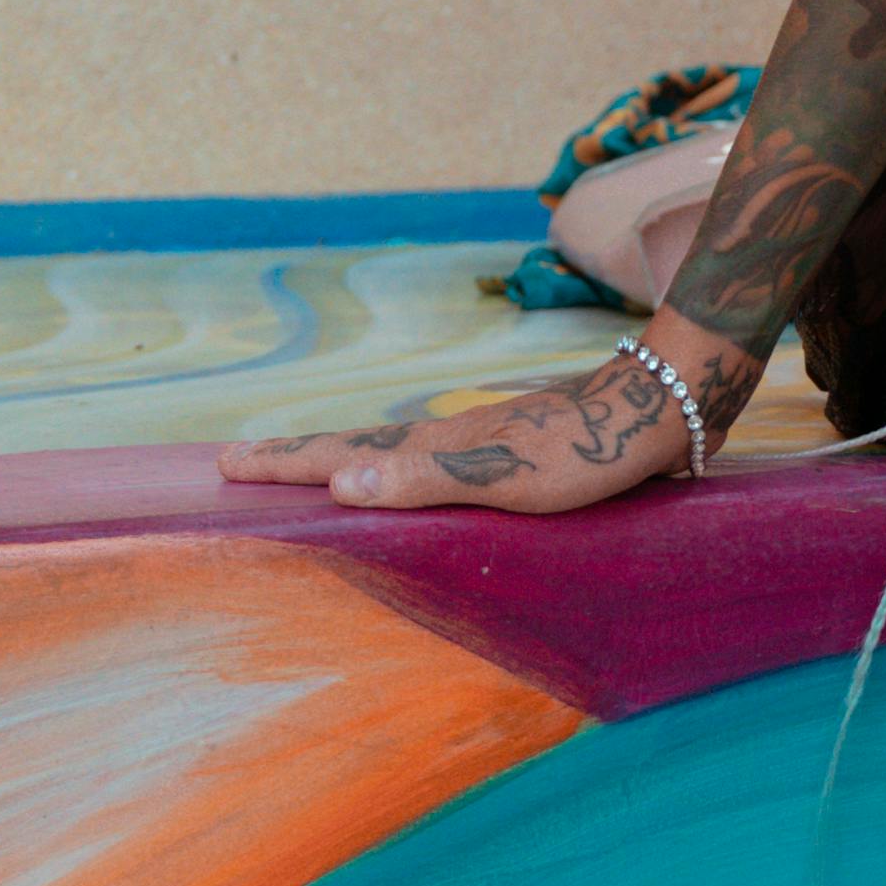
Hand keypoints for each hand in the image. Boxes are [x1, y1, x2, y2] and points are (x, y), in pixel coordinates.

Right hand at [217, 332, 723, 515]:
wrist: (661, 404)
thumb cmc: (587, 448)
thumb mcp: (505, 474)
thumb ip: (424, 478)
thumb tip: (338, 481)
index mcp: (436, 446)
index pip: (341, 455)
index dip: (286, 463)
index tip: (224, 465)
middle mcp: (451, 438)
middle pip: (357, 447)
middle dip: (299, 458)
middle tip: (241, 462)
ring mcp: (484, 440)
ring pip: (395, 452)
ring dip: (348, 460)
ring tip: (314, 470)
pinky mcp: (518, 448)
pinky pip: (434, 462)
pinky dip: (401, 469)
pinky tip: (415, 480)